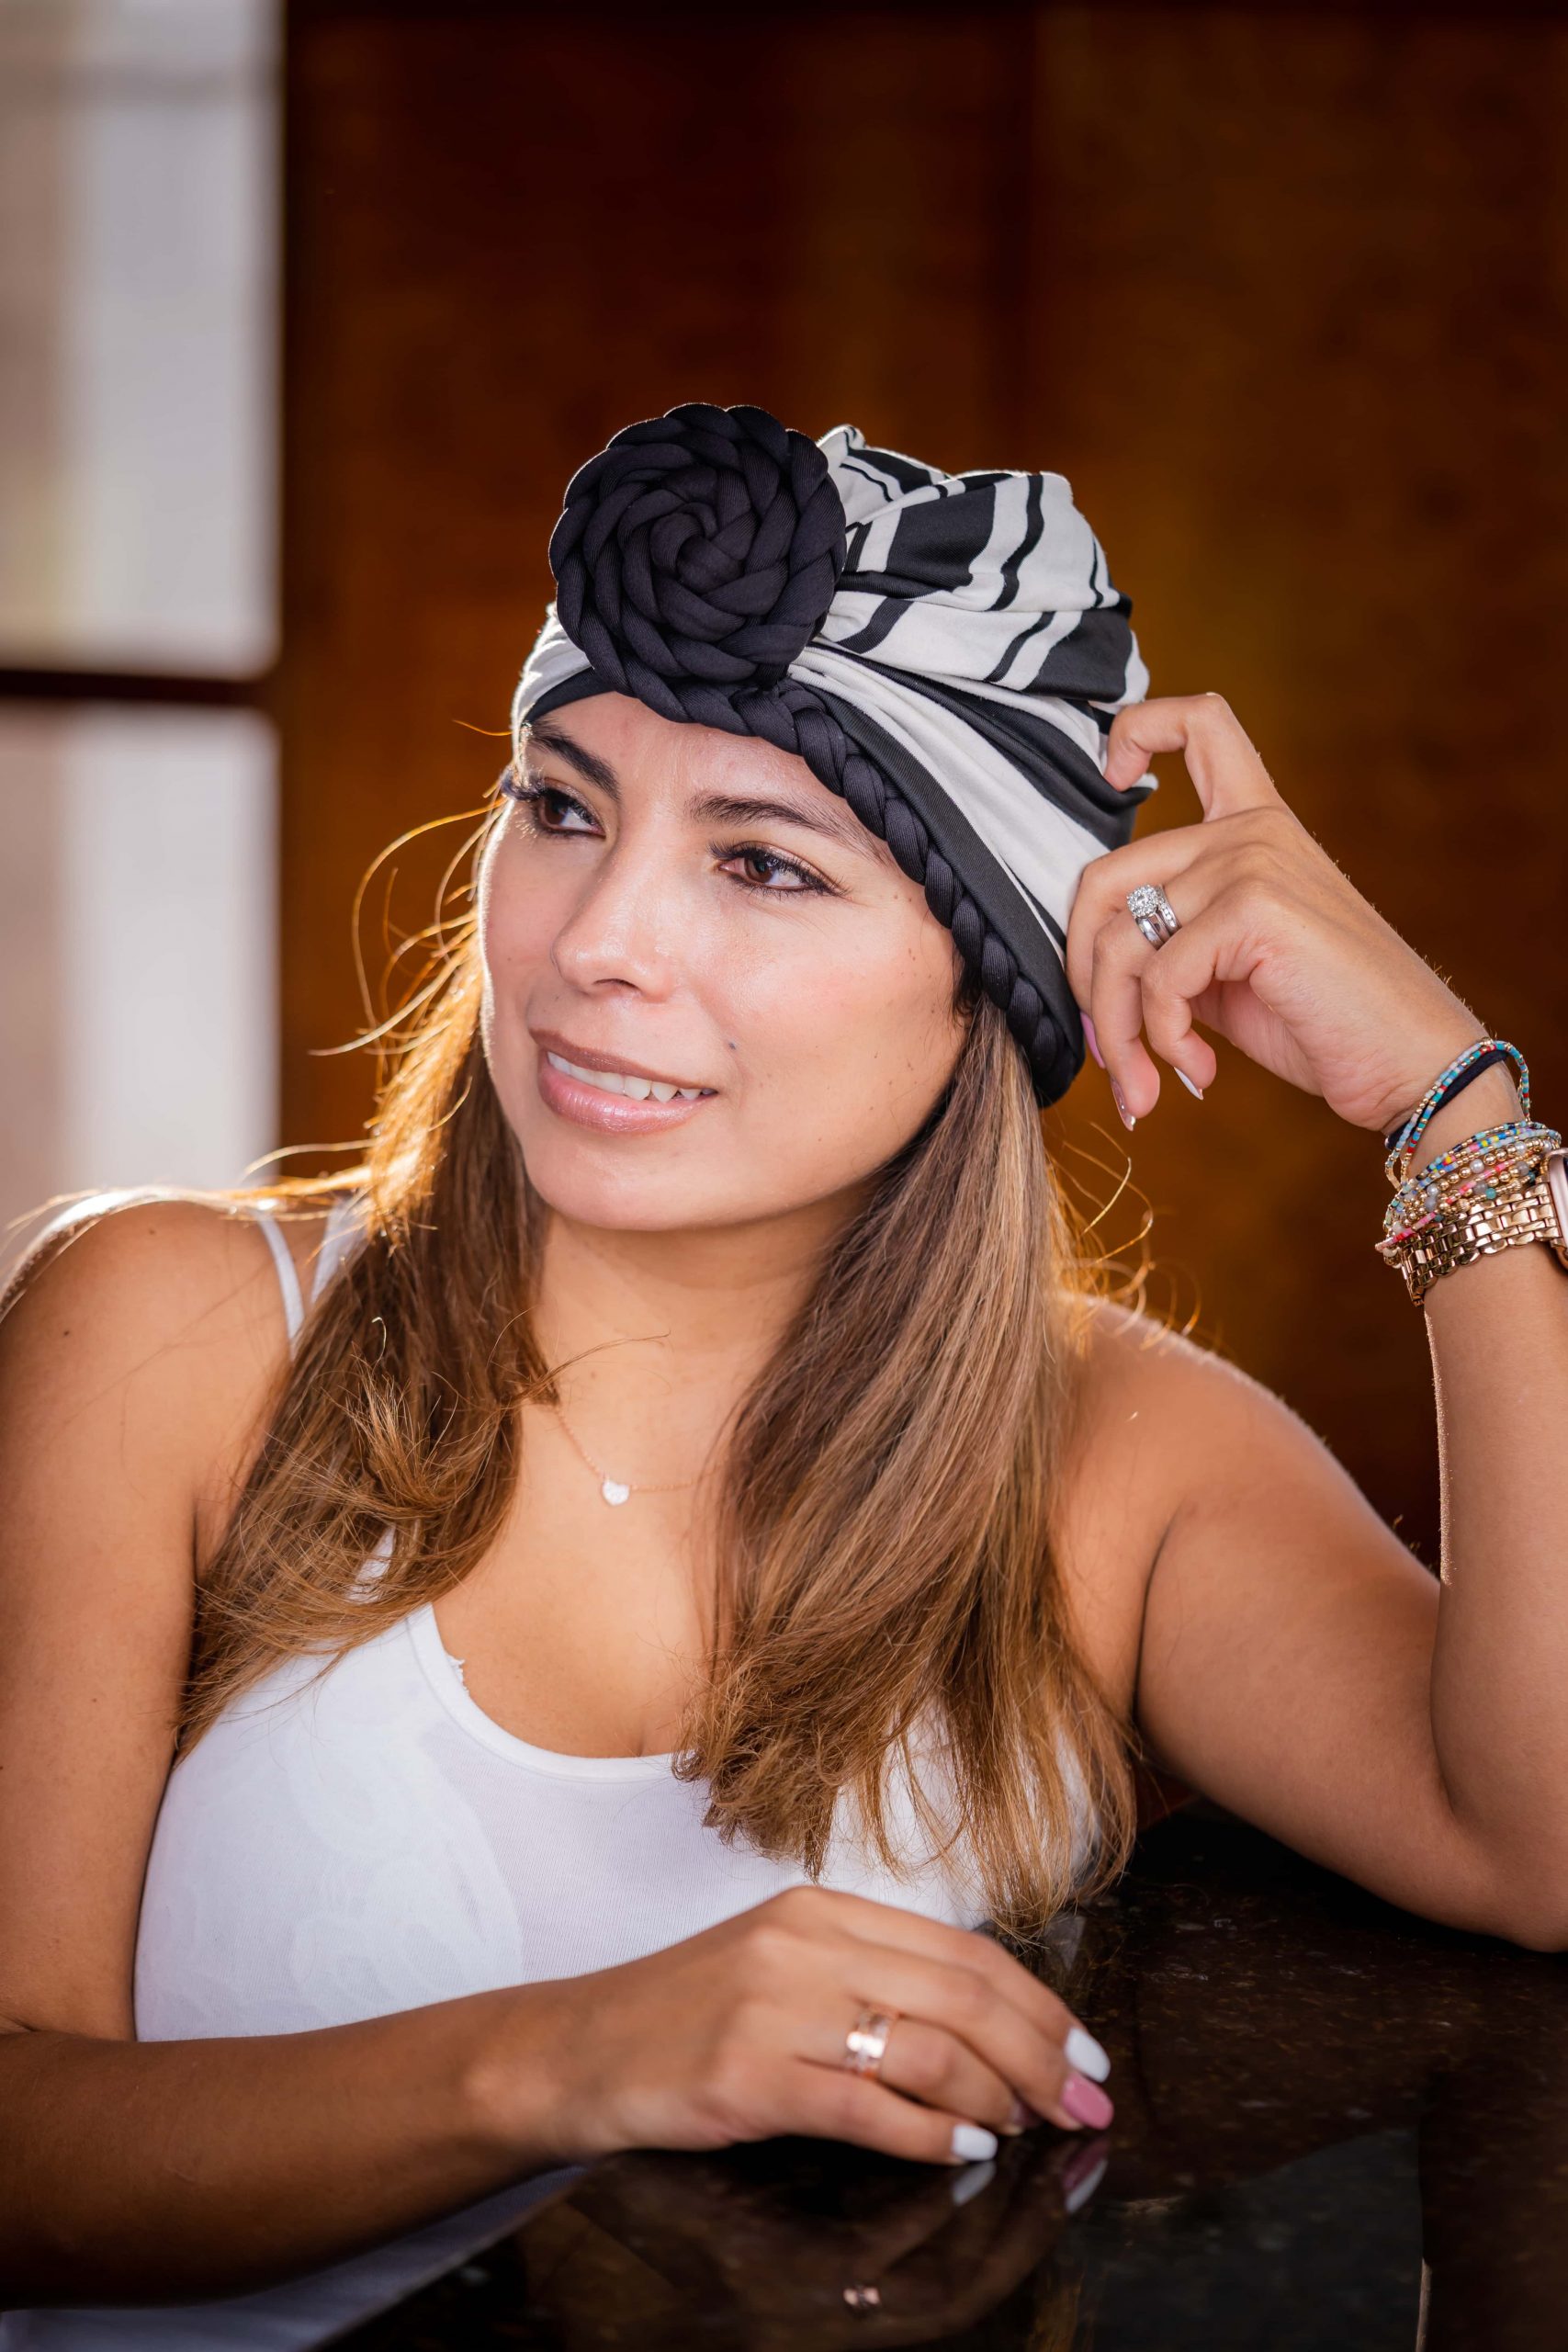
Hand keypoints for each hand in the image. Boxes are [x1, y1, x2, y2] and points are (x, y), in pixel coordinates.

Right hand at [486, 1884, 1113, 2168]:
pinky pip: (867, 2106)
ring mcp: (772, 2007)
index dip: (1039, 2004)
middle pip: (962, 1995)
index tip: (1085, 2053)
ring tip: (1028, 2130)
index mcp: (820, 1909)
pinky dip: (932, 2135)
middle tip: (1088, 2105)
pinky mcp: (747, 2075)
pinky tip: (966, 2152)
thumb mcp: (782, 1964)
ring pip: (927, 2047)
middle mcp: (804, 1944)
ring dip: (998, 2097)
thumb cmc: (687, 2015)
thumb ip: (872, 1976)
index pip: (963, 1949)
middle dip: (1042, 2054)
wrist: (576, 2049)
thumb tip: (988, 2026)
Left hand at [1065, 693, 1492, 1135]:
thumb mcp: (1229, 970)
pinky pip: (1158, 981)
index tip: (1114, 776)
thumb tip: (1090, 978)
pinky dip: (1161, 1040)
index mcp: (1255, 822)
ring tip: (1146, 1082)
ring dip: (1119, 1031)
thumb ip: (1169, 944)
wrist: (1410, 1062)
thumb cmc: (1325, 1020)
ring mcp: (1252, 861)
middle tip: (1110, 1047)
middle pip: (1102, 879)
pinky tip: (1197, 1069)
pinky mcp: (1255, 908)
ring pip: (1118, 946)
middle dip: (1085, 978)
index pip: (1198, 722)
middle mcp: (1251, 828)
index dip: (1138, 731)